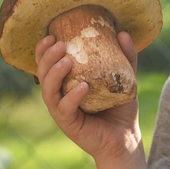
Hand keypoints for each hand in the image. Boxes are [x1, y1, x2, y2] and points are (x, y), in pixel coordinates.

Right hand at [35, 32, 141, 161]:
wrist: (126, 136)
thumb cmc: (120, 106)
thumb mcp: (125, 78)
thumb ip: (126, 57)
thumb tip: (123, 33)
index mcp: (66, 83)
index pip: (48, 64)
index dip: (44, 50)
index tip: (51, 35)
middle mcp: (60, 96)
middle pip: (43, 76)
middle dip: (47, 58)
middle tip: (59, 44)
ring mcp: (62, 111)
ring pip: (49, 92)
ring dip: (54, 75)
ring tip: (66, 61)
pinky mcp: (70, 124)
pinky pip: (66, 109)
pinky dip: (72, 97)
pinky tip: (82, 86)